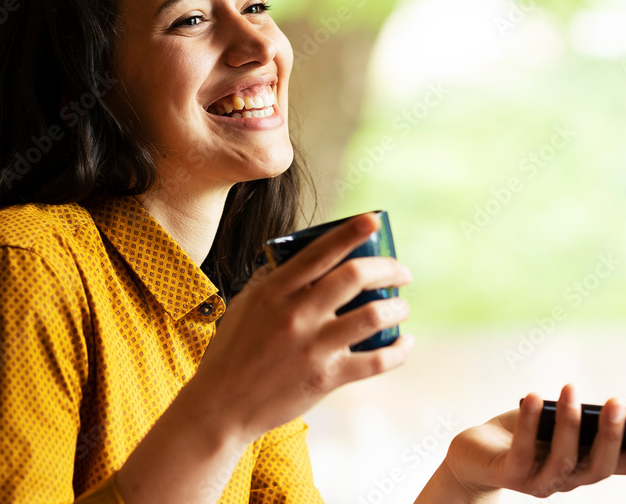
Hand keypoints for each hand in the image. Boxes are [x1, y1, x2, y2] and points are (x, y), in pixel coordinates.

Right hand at [187, 212, 413, 442]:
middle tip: (401, 272)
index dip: (350, 232)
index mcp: (274, 291)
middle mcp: (296, 315)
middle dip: (388, 268)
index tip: (374, 219)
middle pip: (355, 276)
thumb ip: (270, 280)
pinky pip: (375, 361)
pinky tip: (403, 342)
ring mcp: (312, 347)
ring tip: (402, 306)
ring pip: (372, 316)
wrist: (222, 405)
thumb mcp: (243, 306)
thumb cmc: (230, 352)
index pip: (319, 252)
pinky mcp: (326, 378)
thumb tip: (296, 258)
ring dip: (398, 307)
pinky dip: (397, 350)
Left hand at [428, 384, 625, 501]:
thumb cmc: (520, 434)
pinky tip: (532, 396)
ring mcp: (539, 482)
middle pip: (602, 467)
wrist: (471, 457)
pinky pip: (522, 450)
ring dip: (569, 424)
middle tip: (621, 404)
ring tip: (570, 389)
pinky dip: (529, 421)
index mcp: (587, 467)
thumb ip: (580, 419)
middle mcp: (568, 481)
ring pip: (563, 460)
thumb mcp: (554, 421)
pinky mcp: (508, 474)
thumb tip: (609, 406)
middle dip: (614, 436)